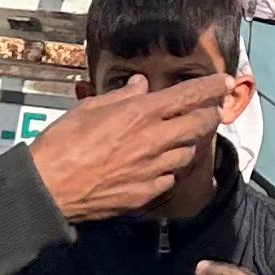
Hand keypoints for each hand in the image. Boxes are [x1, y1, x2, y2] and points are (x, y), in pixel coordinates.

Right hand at [28, 75, 223, 221]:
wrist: (49, 188)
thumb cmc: (62, 144)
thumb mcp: (89, 108)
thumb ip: (121, 96)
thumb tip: (140, 85)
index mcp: (140, 114)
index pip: (189, 95)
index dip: (212, 86)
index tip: (225, 82)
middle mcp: (154, 140)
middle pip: (200, 125)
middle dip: (210, 114)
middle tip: (211, 109)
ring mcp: (154, 169)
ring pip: (188, 153)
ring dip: (190, 143)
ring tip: (182, 137)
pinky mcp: (148, 193)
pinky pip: (170, 177)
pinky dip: (169, 168)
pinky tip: (159, 165)